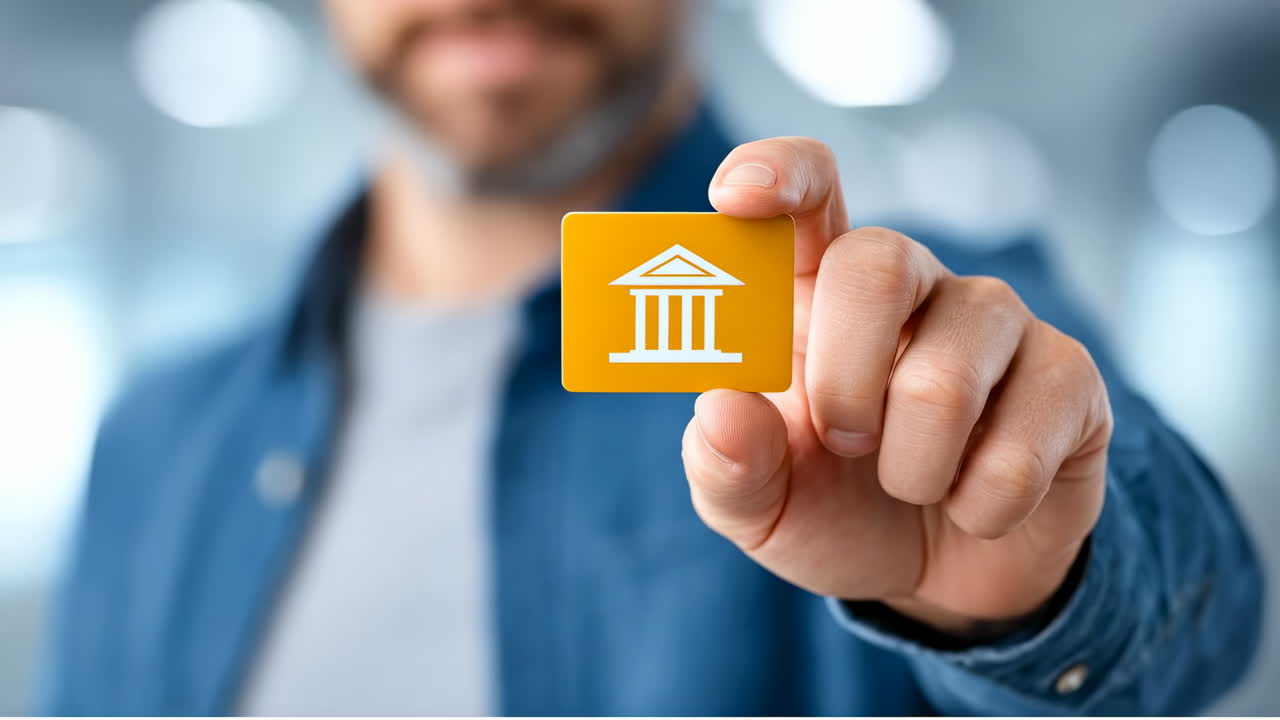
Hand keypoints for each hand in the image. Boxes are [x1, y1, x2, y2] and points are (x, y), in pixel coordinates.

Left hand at [682, 138, 1113, 633]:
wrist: (938, 580)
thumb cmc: (836, 511)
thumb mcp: (758, 508)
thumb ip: (722, 467)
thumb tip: (720, 410)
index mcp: (821, 292)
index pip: (810, 191)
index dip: (778, 174)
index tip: (734, 195)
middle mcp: (914, 285)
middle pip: (877, 263)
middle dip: (842, 382)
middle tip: (843, 443)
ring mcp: (998, 324)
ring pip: (944, 381)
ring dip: (911, 470)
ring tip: (911, 486)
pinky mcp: (1070, 377)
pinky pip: (1016, 452)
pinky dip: (978, 507)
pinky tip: (976, 504)